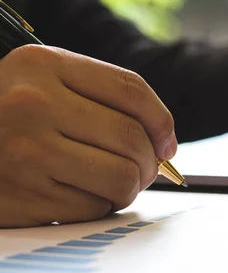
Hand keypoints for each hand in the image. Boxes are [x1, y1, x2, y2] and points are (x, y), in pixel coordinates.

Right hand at [0, 45, 176, 227]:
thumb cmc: (10, 111)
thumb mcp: (46, 81)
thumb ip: (103, 97)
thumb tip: (164, 142)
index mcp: (43, 65)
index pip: (132, 90)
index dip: (163, 121)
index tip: (167, 141)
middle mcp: (32, 105)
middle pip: (132, 139)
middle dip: (150, 160)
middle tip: (145, 167)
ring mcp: (24, 153)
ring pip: (122, 179)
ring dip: (130, 186)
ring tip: (116, 181)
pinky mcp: (21, 198)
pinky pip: (94, 208)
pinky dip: (99, 205)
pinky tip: (80, 192)